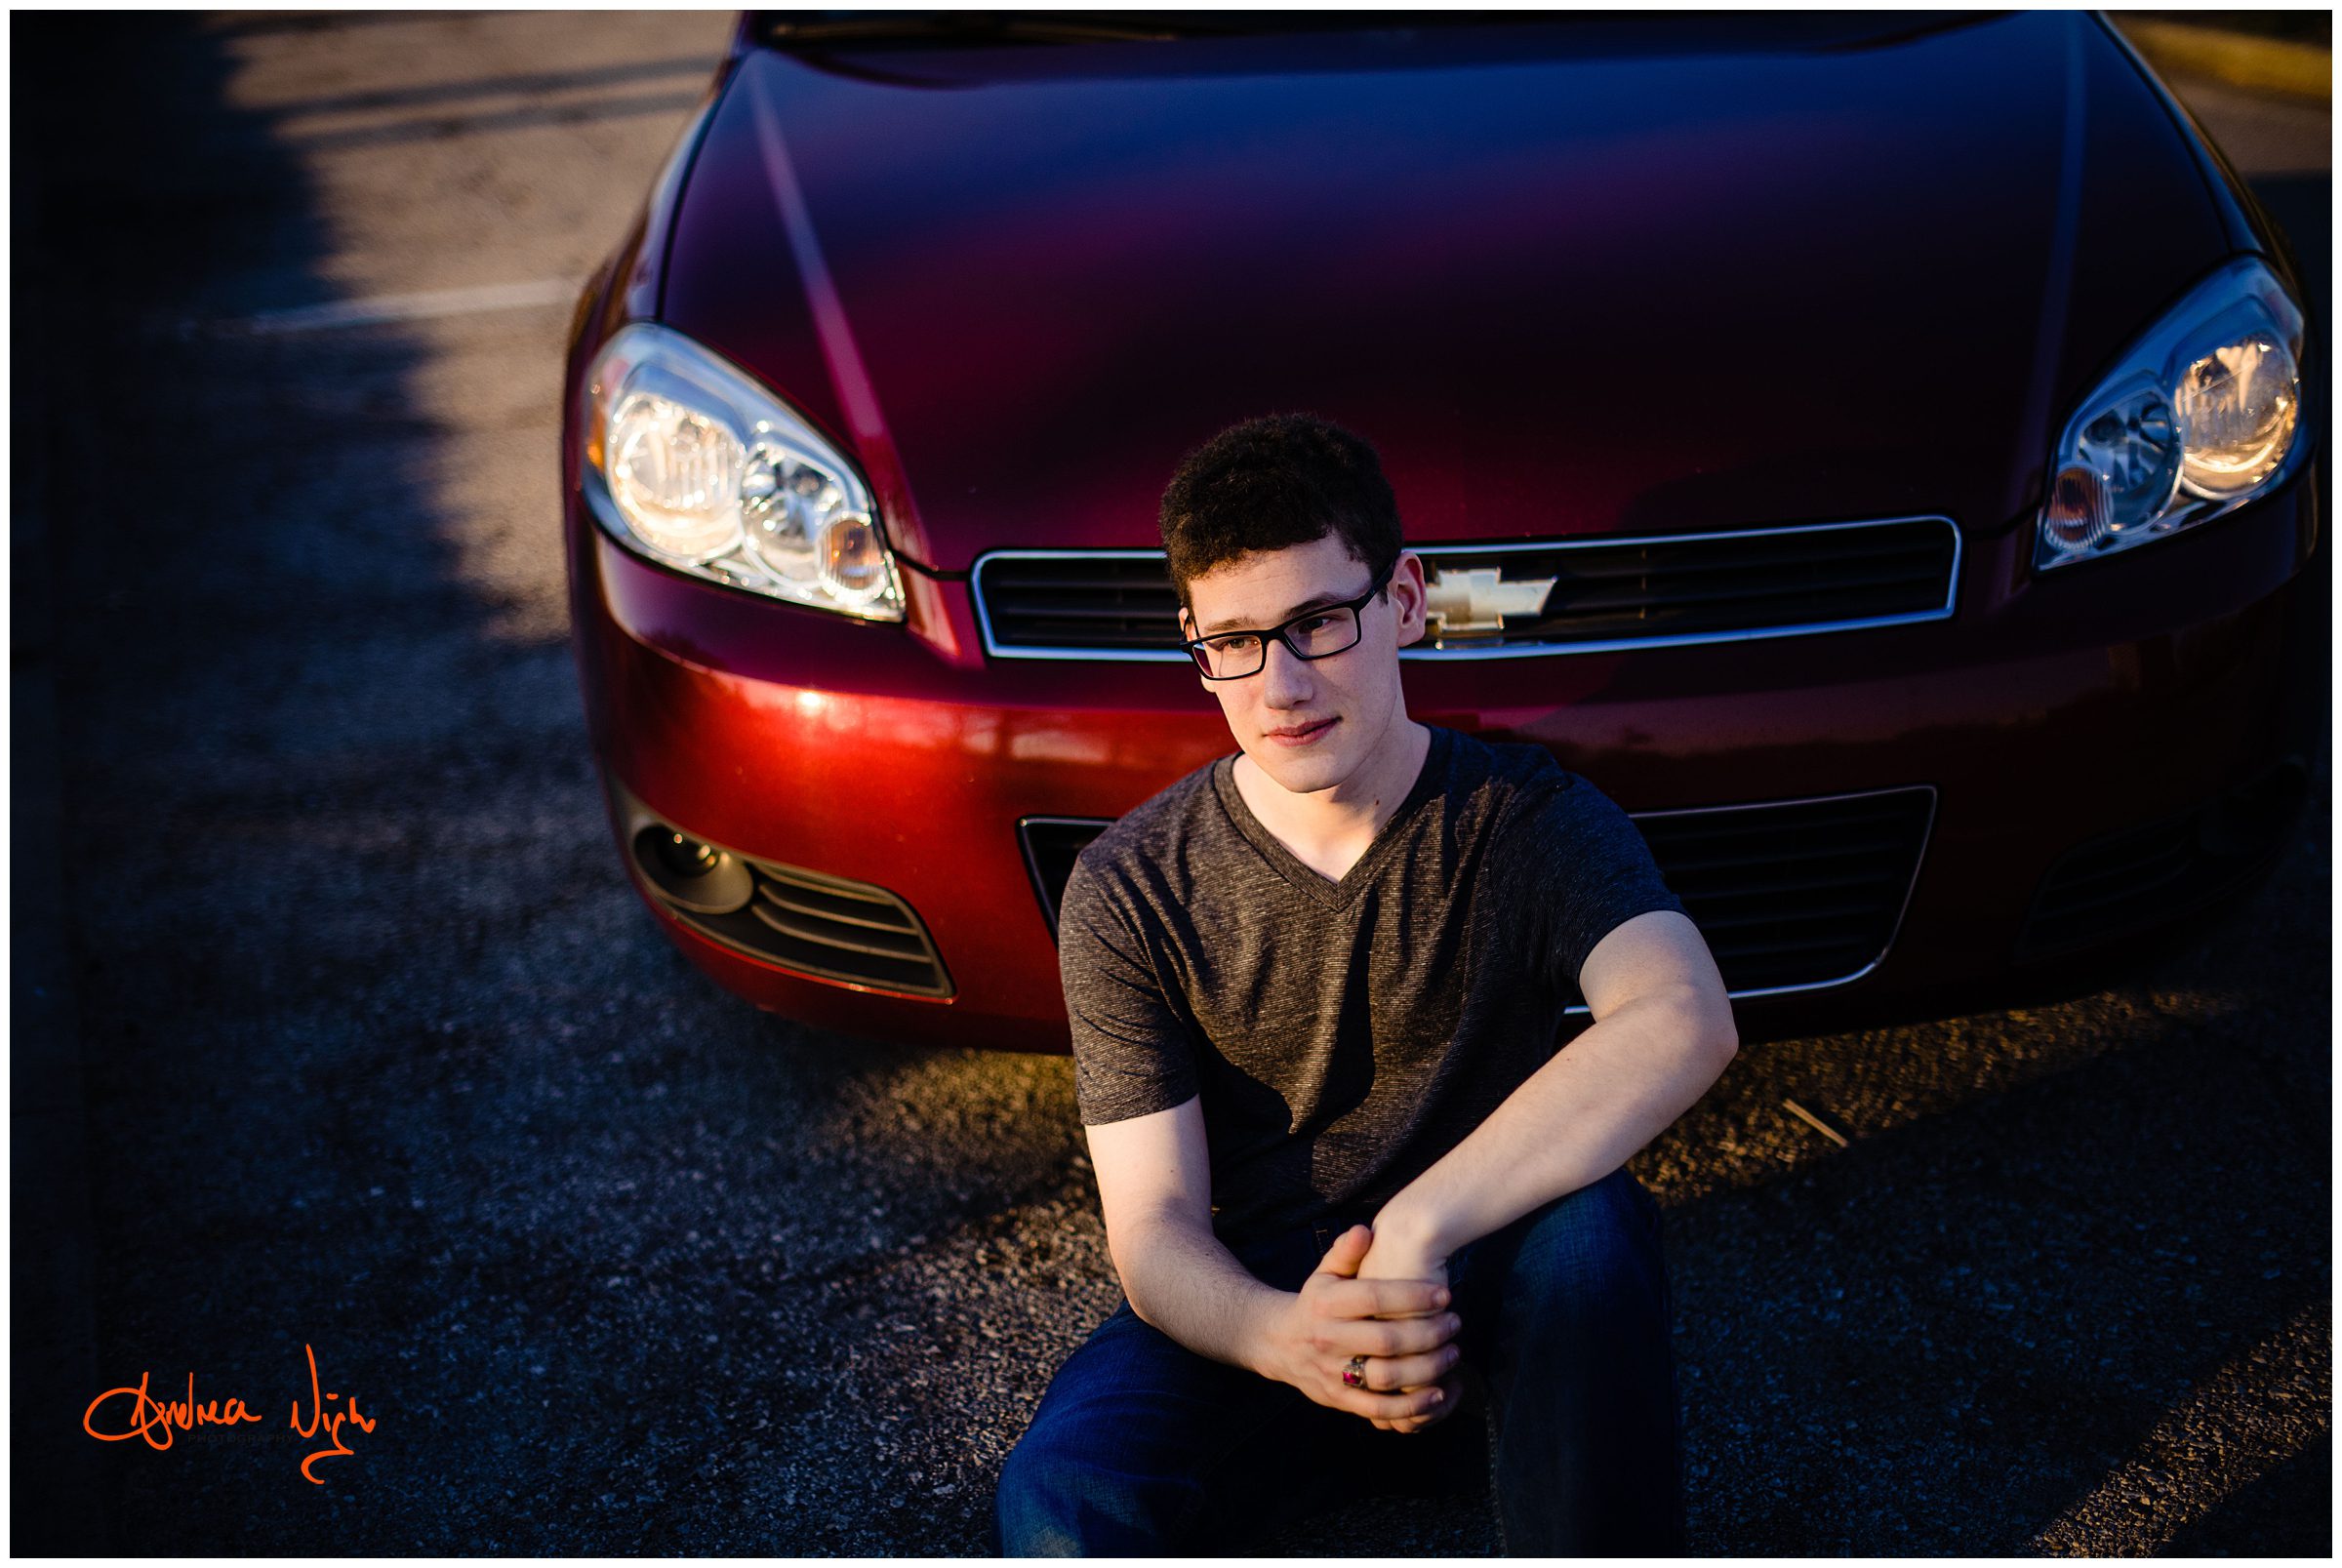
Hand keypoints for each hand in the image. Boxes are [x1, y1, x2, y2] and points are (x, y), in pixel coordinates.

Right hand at [1256, 1225, 1461, 1427]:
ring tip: (1453, 1353)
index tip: (1444, 1295)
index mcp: (1326, 1303)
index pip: (1373, 1297)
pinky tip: (1439, 1393)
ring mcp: (1333, 1372)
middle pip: (1385, 1340)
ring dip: (1426, 1368)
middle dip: (1428, 1333)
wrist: (1278, 1343)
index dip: (1412, 1296)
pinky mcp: (1340, 1399)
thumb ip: (1345, 1252)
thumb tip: (1365, 1231)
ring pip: (1386, 1377)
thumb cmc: (1315, 1302)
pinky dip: (1412, 1406)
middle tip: (1455, 1324)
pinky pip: (1379, 1409)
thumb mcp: (1324, 1273)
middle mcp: (1328, 1338)